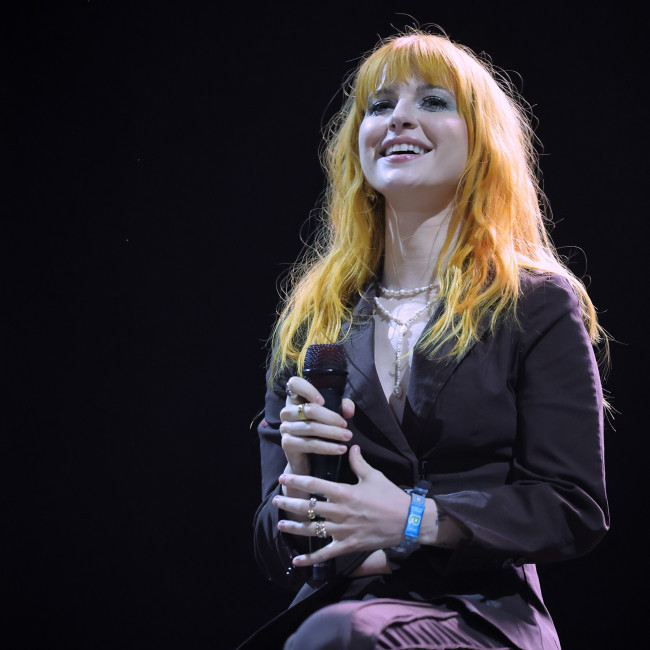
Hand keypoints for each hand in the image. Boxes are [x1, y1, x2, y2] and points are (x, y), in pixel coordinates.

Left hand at [272, 445, 410, 565]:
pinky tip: (297, 561)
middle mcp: (339, 512)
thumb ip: (358, 462)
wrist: (407, 521)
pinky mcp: (347, 546)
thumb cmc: (390, 496)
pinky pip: (325, 554)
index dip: (296, 481)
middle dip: (289, 503)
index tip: (283, 478)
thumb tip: (351, 446)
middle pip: (308, 507)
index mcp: (344, 492)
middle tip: (276, 500)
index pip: (314, 485)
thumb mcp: (374, 475)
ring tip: (281, 524)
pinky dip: (310, 559)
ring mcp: (342, 531)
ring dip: (294, 527)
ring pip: (312, 530)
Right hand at [279, 376, 354, 492]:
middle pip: (308, 409)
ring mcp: (285, 428)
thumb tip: (348, 410)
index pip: (294, 383)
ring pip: (311, 427)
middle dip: (331, 417)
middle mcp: (287, 412)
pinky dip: (327, 447)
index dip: (308, 389)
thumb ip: (342, 407)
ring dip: (332, 433)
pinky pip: (310, 444)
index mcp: (295, 400)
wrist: (308, 461)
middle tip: (346, 426)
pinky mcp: (287, 444)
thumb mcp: (332, 416)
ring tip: (347, 437)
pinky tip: (340, 449)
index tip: (323, 401)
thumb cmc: (319, 433)